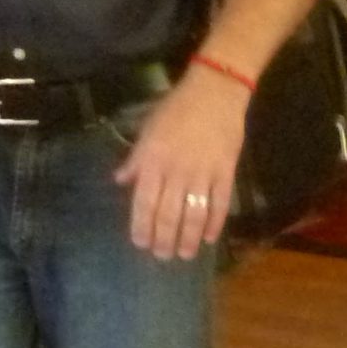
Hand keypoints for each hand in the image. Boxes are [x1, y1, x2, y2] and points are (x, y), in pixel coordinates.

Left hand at [113, 69, 249, 259]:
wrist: (215, 91)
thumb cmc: (176, 109)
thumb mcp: (148, 130)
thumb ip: (136, 159)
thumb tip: (120, 180)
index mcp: (154, 160)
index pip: (144, 201)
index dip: (142, 226)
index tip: (140, 243)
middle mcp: (176, 171)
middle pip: (169, 214)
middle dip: (164, 238)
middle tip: (162, 255)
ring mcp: (203, 173)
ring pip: (195, 214)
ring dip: (189, 238)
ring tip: (185, 253)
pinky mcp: (226, 172)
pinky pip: (220, 204)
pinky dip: (215, 223)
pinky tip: (210, 237)